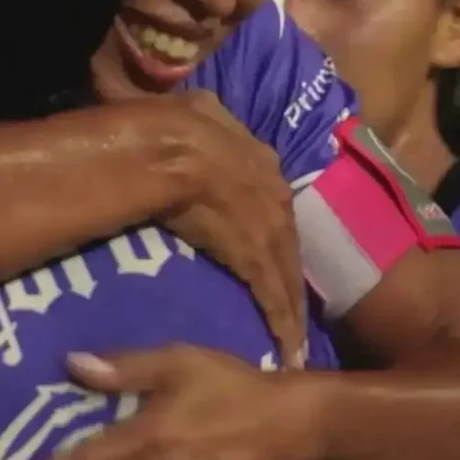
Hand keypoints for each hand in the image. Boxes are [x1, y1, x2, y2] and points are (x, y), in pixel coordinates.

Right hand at [164, 91, 305, 364]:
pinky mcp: (255, 258)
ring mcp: (268, 226)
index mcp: (256, 155)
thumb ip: (198, 117)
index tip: (268, 246)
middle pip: (286, 238)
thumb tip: (189, 112)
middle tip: (290, 303)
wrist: (166, 148)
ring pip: (285, 271)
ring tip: (293, 338)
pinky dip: (281, 323)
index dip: (270, 224)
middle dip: (288, 271)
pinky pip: (272, 295)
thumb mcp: (191, 110)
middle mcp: (273, 190)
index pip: (271, 198)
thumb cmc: (165, 125)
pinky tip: (287, 349)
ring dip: (290, 305)